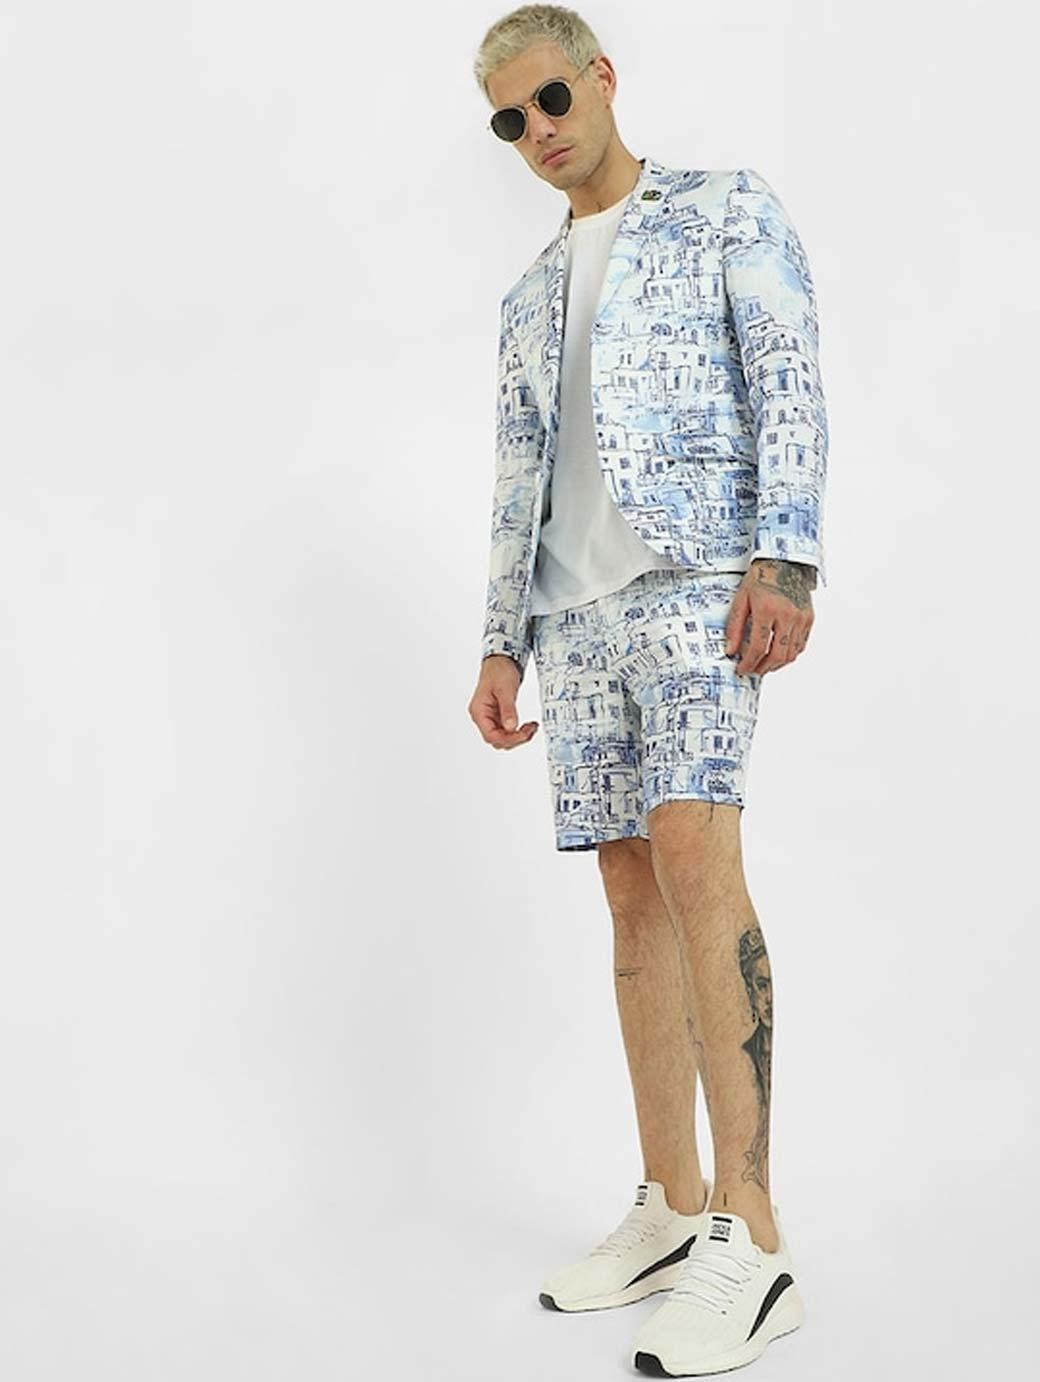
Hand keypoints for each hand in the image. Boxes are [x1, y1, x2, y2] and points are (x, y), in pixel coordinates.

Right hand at [469, 655, 539, 748]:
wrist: (501, 660)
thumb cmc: (499, 670)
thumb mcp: (505, 689)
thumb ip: (508, 709)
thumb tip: (511, 727)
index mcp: (478, 711)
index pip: (490, 735)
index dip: (508, 739)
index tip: (523, 733)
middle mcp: (482, 717)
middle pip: (497, 740)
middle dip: (515, 738)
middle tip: (530, 730)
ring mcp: (490, 717)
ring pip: (503, 738)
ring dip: (518, 737)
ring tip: (531, 728)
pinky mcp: (498, 716)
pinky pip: (507, 730)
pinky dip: (518, 731)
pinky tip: (527, 726)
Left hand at [725, 560, 815, 675]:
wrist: (784, 561)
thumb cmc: (761, 577)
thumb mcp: (741, 599)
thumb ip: (734, 626)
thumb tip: (731, 650)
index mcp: (767, 609)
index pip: (758, 647)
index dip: (748, 662)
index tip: (741, 669)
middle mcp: (787, 615)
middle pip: (777, 655)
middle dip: (763, 668)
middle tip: (753, 670)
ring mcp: (801, 617)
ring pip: (791, 654)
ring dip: (777, 664)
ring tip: (764, 666)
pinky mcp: (809, 618)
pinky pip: (801, 645)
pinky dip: (790, 655)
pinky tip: (778, 655)